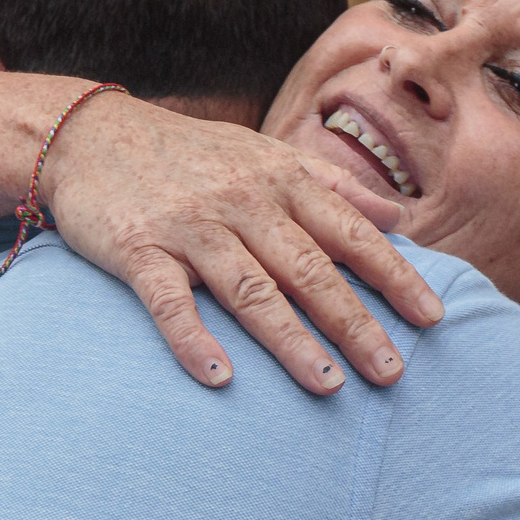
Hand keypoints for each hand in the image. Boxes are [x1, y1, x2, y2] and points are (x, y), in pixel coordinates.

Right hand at [41, 93, 444, 395]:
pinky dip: (193, 339)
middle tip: (392, 372)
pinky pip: (169, 300)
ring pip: (250, 289)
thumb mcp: (265, 154)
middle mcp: (242, 203)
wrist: (88, 133)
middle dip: (354, 322)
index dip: (393, 276)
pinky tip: (219, 378)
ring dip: (291, 340)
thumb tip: (398, 217)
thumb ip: (333, 185)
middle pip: (308, 270)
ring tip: (328, 386)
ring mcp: (189, 227)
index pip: (349, 233)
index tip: (431, 317)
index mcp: (280, 180)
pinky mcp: (136, 249)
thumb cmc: (188, 153)